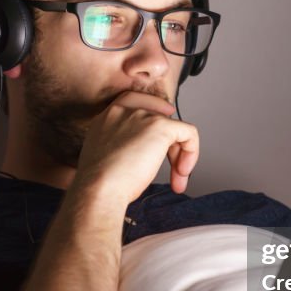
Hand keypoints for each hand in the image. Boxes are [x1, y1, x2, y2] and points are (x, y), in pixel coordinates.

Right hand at [71, 91, 199, 204]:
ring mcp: (142, 117)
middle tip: (173, 171)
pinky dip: (192, 152)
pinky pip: (189, 133)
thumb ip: (120, 147)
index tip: (166, 119)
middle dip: (169, 147)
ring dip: (179, 156)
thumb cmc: (100, 185)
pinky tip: (182, 172)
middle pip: (158, 119)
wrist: (99, 189)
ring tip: (177, 179)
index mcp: (107, 118)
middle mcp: (123, 112)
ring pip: (174, 130)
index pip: (133, 101)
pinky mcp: (160, 127)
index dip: (153, 108)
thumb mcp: (105, 158)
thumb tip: (141, 155)